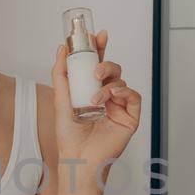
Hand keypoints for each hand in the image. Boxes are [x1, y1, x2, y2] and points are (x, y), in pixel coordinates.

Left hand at [52, 29, 140, 183]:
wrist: (78, 159)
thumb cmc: (69, 136)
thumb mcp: (60, 100)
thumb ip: (61, 74)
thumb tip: (61, 49)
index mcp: (91, 92)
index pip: (96, 65)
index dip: (98, 49)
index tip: (97, 35)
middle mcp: (106, 97)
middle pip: (112, 70)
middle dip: (105, 63)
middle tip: (95, 68)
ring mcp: (119, 106)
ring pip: (121, 81)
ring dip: (108, 84)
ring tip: (95, 97)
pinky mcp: (130, 117)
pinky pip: (134, 96)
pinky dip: (123, 92)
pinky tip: (110, 97)